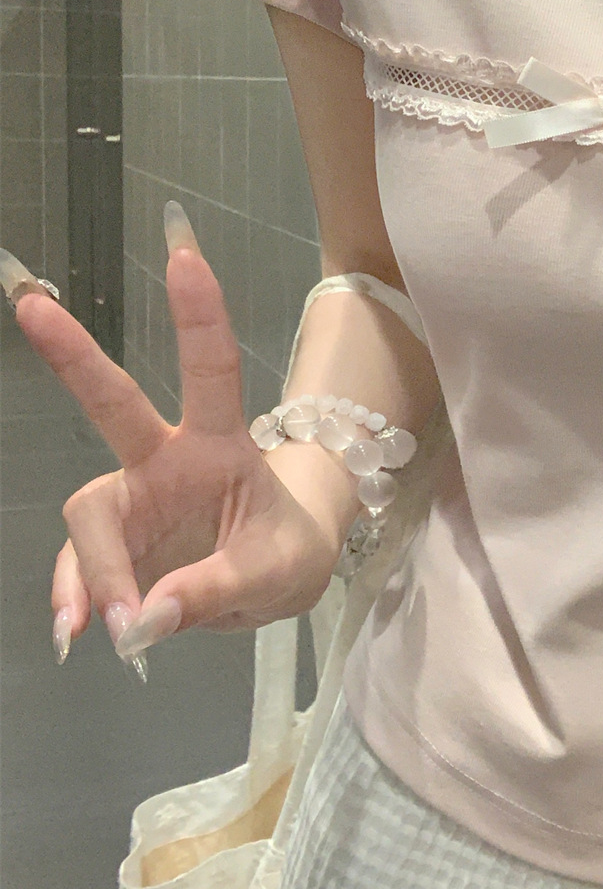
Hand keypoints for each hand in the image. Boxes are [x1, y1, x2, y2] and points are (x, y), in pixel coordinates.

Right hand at [2, 205, 342, 678]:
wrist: (277, 580)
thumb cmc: (286, 552)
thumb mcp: (276, 573)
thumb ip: (214, 590)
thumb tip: (143, 616)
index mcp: (220, 442)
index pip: (212, 370)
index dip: (199, 315)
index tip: (184, 254)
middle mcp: (165, 459)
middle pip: (113, 404)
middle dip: (74, 354)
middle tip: (30, 301)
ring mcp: (134, 500)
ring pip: (90, 517)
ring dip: (94, 570)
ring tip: (107, 627)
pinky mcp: (115, 546)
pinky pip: (82, 570)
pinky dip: (79, 601)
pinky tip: (79, 634)